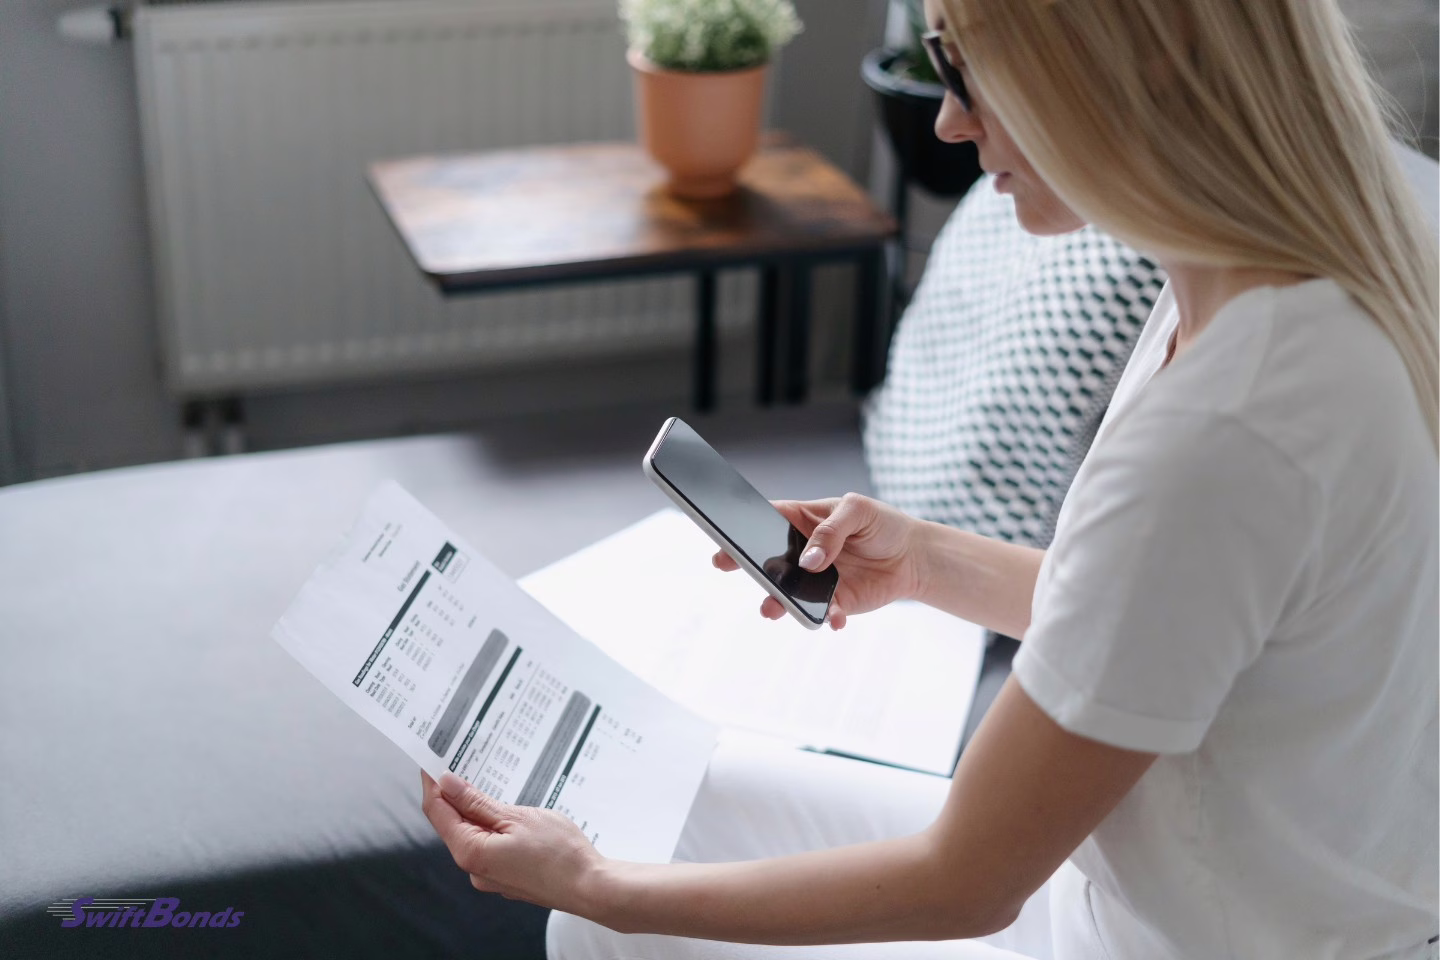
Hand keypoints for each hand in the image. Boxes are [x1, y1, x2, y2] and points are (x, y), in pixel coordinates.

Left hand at [421, 771, 603, 913]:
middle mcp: (474, 868)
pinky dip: (490, 826)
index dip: (432, 785)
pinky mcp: (506, 877)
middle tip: (459, 763)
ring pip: (473, 835)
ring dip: (474, 810)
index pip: (438, 813)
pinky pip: (489, 846)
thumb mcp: (516, 817)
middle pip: (452, 824)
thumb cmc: (558, 853)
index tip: (431, 761)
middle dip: (453, 795)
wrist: (590, 887)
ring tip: (485, 783)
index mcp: (471, 852)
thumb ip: (477, 802)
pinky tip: (505, 812)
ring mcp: (490, 876)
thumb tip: (447, 784)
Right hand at [712, 493, 926, 629]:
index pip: (765, 520)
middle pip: (768, 559)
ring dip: (779, 601)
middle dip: (747, 565)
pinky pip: (821, 613)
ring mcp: (814, 580)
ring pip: (788, 592)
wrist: (914, 557)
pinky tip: (835, 619)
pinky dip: (826, 618)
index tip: (726, 537)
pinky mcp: (833, 602)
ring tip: (773, 608)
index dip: (743, 527)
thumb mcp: (858, 511)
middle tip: (727, 565)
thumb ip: (831, 531)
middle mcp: (801, 552)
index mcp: (801, 520)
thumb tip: (809, 560)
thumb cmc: (882, 524)